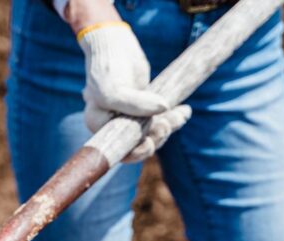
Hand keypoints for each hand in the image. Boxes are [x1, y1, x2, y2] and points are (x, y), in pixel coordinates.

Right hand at [77, 22, 190, 162]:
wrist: (115, 44)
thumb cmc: (107, 67)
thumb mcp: (113, 88)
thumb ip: (134, 104)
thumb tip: (164, 109)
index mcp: (98, 125)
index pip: (118, 150)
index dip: (136, 152)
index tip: (150, 143)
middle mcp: (112, 125)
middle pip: (137, 144)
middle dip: (156, 137)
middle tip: (166, 124)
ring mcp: (129, 117)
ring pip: (152, 133)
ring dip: (168, 126)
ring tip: (181, 114)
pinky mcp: (144, 107)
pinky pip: (160, 119)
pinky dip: (173, 117)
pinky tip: (184, 111)